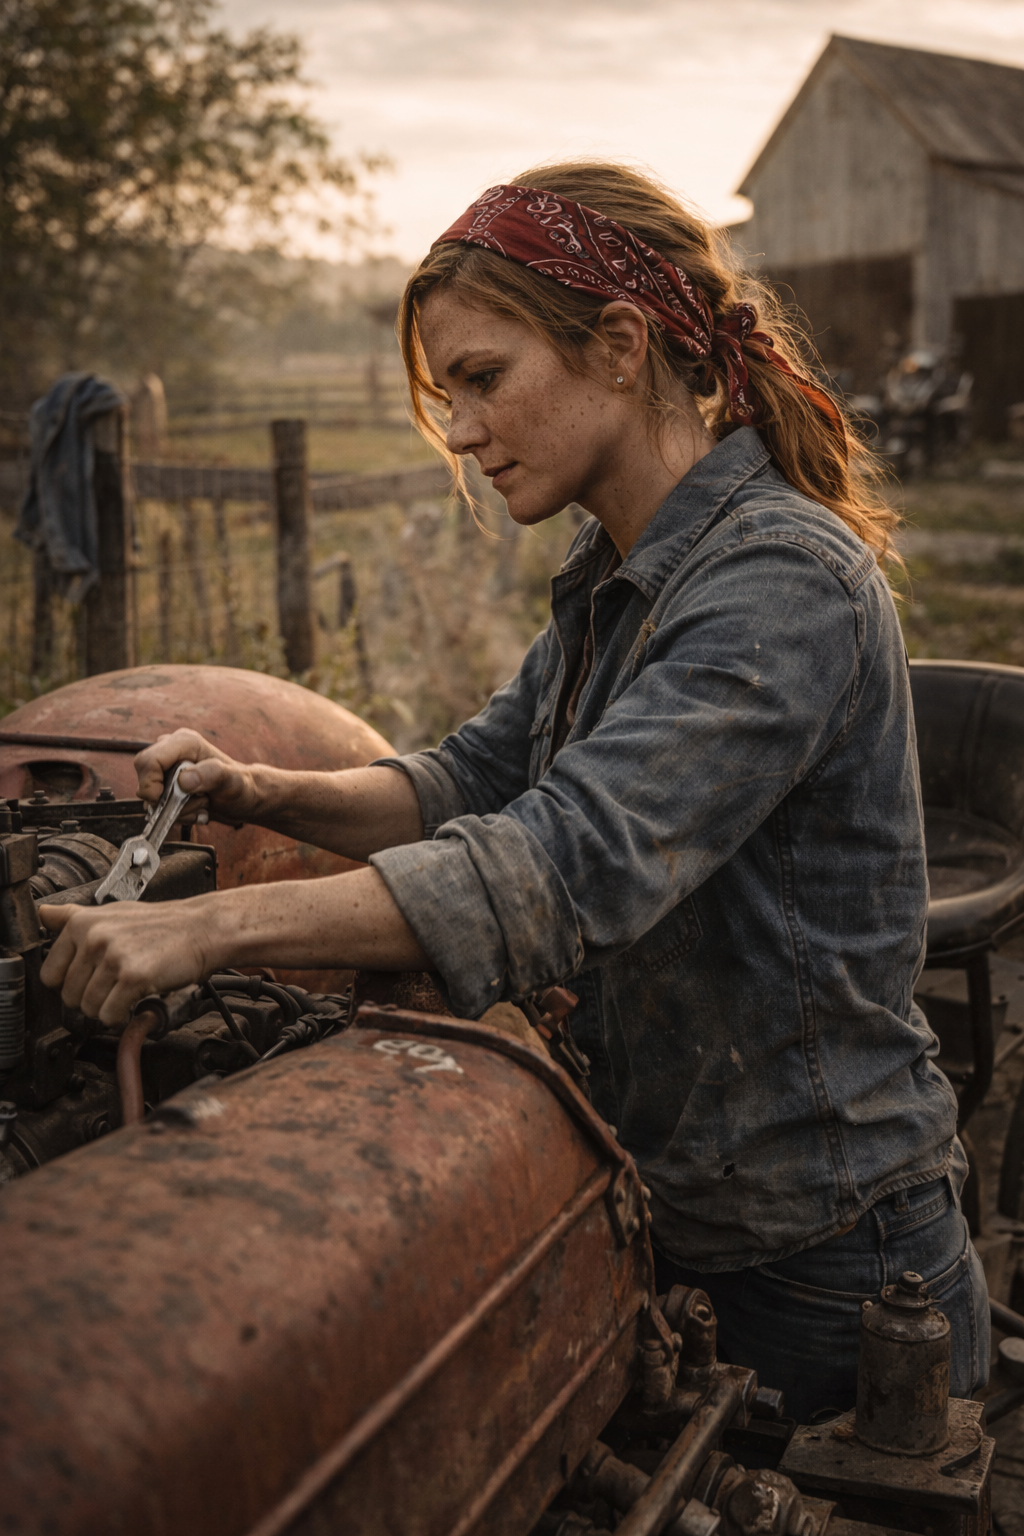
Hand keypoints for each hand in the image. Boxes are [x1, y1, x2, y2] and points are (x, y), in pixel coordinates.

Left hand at [39, 901, 211, 1024]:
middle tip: (112, 988)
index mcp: (83, 923)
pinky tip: (132, 1002)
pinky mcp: (132, 976)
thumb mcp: (113, 912)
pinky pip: (108, 1015)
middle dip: (89, 999)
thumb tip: (42, 913)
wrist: (202, 929)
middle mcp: (94, 937)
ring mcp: (113, 956)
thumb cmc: (161, 924)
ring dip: (106, 1009)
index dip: (70, 984)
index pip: (50, 974)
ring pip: (88, 1007)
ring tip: (124, 993)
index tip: (88, 981)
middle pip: (68, 995)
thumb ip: (73, 916)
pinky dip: (119, 1017)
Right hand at [134, 729, 258, 826]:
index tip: (163, 800)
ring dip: (175, 809)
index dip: (150, 783)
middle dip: (166, 799)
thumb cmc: (242, 786)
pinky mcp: (167, 784)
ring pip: (150, 795)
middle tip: (195, 802)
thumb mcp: (233, 781)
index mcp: (184, 742)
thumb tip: (183, 780)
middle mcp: (172, 751)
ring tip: (201, 805)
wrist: (245, 799)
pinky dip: (175, 814)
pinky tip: (195, 809)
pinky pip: (157, 804)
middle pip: (144, 777)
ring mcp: (168, 768)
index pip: (148, 760)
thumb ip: (211, 775)